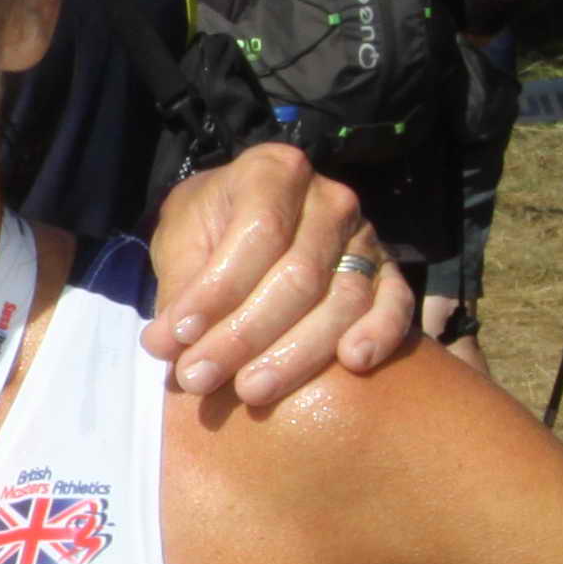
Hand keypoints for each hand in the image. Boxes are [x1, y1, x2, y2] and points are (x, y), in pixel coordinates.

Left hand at [142, 143, 410, 401]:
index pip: (256, 234)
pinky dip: (379, 334)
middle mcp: (328, 198)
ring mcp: (365, 235)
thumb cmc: (208, 230)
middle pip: (298, 275)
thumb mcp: (182, 242)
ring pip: (341, 300)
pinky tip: (353, 362)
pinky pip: (395, 304)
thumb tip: (168, 345)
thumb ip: (179, 289)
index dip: (217, 291)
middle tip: (200, 378)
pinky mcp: (388, 271)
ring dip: (296, 354)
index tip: (177, 336)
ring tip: (250, 391)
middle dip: (245, 335)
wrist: (243, 221)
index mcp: (273, 171)